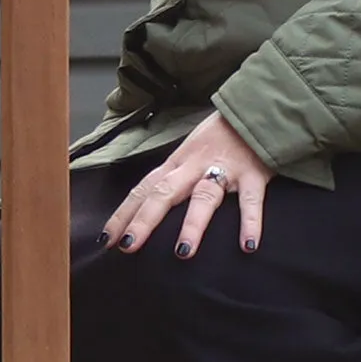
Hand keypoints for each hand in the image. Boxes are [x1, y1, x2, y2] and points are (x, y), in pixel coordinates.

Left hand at [102, 116, 273, 259]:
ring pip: (203, 197)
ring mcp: (224, 170)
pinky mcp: (253, 174)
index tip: (106, 239)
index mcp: (176, 164)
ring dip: (192, 224)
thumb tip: (152, 209)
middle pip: (164, 193)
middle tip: (127, 246)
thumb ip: (175, 178)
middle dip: (144, 220)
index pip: (143, 190)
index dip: (124, 214)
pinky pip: (250, 201)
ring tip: (182, 252)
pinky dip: (250, 222)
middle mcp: (194, 167)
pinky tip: (247, 246)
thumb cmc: (220, 137)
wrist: (255, 109)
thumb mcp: (189, 154)